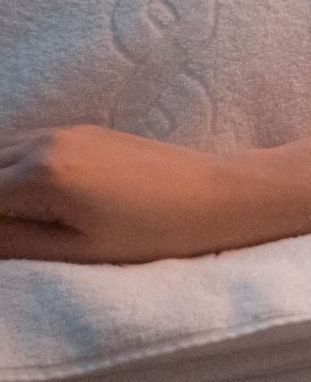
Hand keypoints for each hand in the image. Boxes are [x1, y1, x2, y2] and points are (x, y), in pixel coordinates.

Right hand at [0, 126, 282, 263]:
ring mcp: (64, 131)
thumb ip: (9, 240)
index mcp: (36, 175)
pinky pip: (24, 147)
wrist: (219, 194)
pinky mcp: (83, 131)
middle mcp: (43, 142)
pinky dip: (10, 171)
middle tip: (10, 233)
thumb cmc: (153, 233)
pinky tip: (24, 200)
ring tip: (16, 221)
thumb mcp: (74, 250)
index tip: (6, 240)